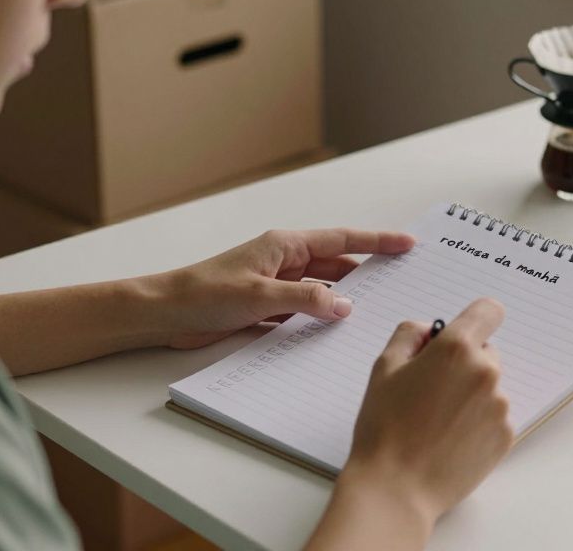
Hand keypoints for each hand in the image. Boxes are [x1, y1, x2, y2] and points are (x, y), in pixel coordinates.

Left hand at [151, 228, 414, 348]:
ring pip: (323, 291)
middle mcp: (285, 261)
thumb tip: (345, 305)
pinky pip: (305, 311)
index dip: (378, 241)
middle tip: (403, 281)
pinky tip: (338, 332)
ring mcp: (277, 285)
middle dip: (369, 273)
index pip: (342, 240)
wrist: (165, 314)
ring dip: (345, 301)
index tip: (408, 243)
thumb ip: (306, 299)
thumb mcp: (260, 295)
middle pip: (337, 266)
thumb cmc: (203, 294)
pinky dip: (321, 319)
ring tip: (379, 310)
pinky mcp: (267, 308)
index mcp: (285, 245)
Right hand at [340, 298, 513, 526]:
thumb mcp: (384, 368)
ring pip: (490, 386)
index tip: (463, 331)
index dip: (475, 318)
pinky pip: (494, 415)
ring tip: (436, 420)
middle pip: (486, 351)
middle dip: (464, 362)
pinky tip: (449, 438)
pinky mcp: (506, 436)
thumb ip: (409, 334)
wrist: (396, 488)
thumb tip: (430, 331)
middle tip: (431, 388)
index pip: (489, 311)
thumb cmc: (384, 428)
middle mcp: (486, 373)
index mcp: (457, 349)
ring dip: (470, 394)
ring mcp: (500, 407)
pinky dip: (477, 421)